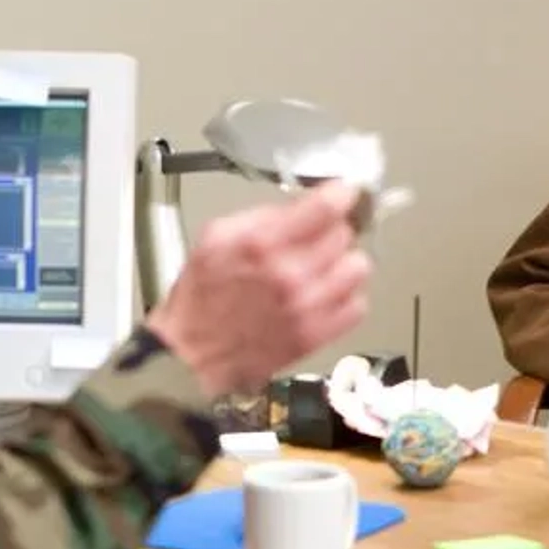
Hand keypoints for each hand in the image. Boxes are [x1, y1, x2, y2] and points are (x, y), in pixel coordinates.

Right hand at [147, 181, 372, 395]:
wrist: (190, 353)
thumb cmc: (200, 297)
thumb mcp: (216, 236)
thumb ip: (262, 216)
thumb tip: (300, 206)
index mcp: (262, 244)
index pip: (327, 207)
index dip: (340, 195)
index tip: (342, 194)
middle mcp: (289, 274)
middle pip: (345, 235)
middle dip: (332, 231)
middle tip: (316, 238)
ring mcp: (307, 307)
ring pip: (357, 268)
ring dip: (343, 264)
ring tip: (324, 268)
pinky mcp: (316, 335)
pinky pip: (356, 306)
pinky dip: (345, 298)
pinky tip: (324, 296)